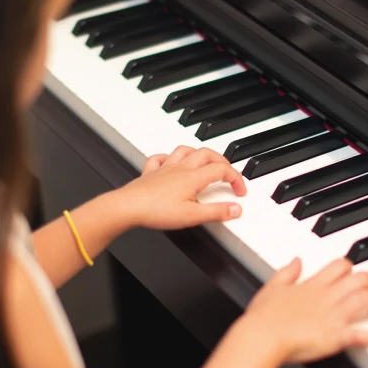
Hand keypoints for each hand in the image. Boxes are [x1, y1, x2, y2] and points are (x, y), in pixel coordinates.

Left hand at [114, 146, 247, 229]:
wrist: (127, 207)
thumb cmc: (156, 211)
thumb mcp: (192, 216)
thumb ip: (216, 212)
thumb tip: (236, 209)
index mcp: (193, 177)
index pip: (222, 170)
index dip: (236, 178)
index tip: (240, 191)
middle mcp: (180, 168)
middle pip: (207, 154)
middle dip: (222, 161)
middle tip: (228, 173)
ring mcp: (165, 168)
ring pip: (186, 150)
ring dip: (199, 154)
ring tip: (205, 162)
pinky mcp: (151, 173)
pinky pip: (160, 158)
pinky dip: (169, 157)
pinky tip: (171, 163)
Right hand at [242, 258, 367, 364]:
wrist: (262, 336)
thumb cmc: (263, 317)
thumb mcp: (272, 287)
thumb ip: (286, 272)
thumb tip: (296, 261)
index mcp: (313, 286)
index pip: (339, 266)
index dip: (350, 267)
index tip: (352, 273)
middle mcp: (326, 297)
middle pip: (359, 279)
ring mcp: (333, 316)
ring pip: (365, 300)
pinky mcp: (335, 337)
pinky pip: (360, 335)